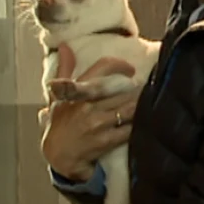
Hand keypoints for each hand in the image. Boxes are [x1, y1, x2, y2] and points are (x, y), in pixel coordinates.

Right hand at [39, 46, 138, 181]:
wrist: (58, 157)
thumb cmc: (59, 125)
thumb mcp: (57, 97)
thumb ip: (64, 69)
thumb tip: (65, 46)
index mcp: (77, 92)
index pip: (103, 67)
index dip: (121, 65)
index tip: (130, 70)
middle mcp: (88, 105)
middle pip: (122, 89)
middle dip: (136, 88)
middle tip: (143, 89)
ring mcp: (98, 123)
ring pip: (129, 107)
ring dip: (139, 105)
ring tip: (145, 103)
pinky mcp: (106, 140)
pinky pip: (130, 129)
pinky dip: (138, 125)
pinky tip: (142, 124)